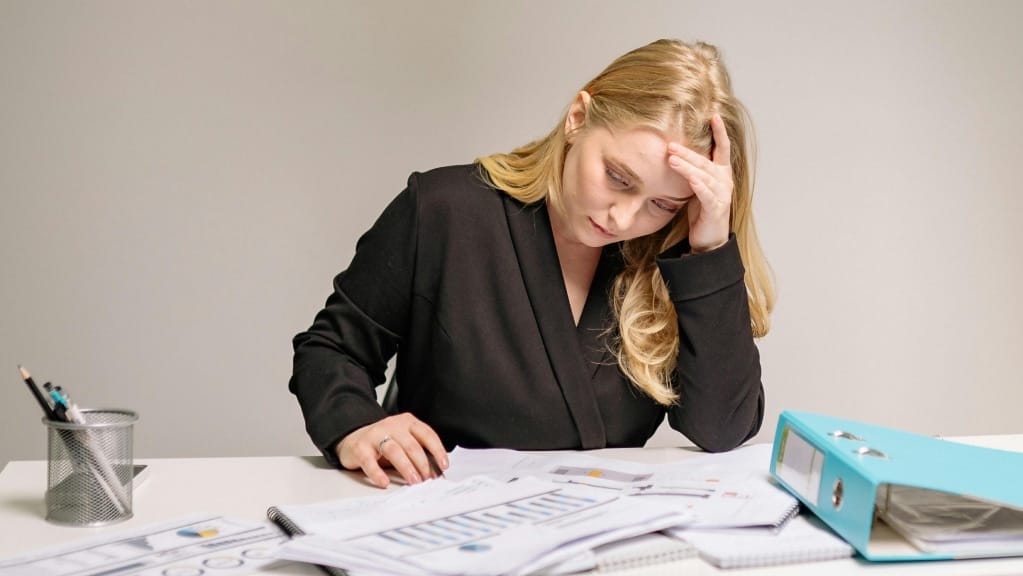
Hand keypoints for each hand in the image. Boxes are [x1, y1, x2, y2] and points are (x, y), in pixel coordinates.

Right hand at [336, 413, 448, 487]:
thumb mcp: (403, 442)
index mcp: (407, 422)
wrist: (352, 437)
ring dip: (407, 468)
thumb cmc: (382, 442)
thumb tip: (435, 472)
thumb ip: (418, 452)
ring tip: (414, 481)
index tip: (443, 465)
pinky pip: (370, 461)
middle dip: (423, 464)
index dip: (437, 450)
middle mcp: (392, 425)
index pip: (427, 434)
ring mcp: (375, 435)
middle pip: (412, 445)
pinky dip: (378, 473)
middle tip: (428, 479)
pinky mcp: (360, 448)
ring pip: (394, 451)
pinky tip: (384, 482)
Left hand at [667, 113, 732, 252]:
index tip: (714, 115)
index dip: (720, 132)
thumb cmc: (702, 212)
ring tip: (671, 158)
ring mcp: (722, 194)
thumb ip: (693, 172)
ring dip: (687, 166)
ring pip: (704, 175)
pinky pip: (705, 193)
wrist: (709, 239)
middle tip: (670, 144)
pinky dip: (697, 184)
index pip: (723, 149)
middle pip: (706, 161)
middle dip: (688, 152)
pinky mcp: (715, 208)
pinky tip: (689, 178)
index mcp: (722, 174)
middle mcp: (725, 181)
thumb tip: (675, 155)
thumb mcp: (697, 187)